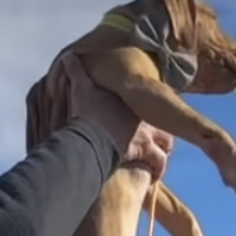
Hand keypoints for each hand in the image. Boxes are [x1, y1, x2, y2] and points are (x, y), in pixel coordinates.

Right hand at [59, 53, 172, 177]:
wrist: (91, 134)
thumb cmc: (87, 113)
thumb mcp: (80, 88)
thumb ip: (76, 73)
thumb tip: (69, 57)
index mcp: (131, 102)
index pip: (149, 104)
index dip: (150, 112)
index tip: (149, 121)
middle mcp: (144, 116)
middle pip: (161, 122)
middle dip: (162, 136)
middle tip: (160, 144)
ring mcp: (146, 134)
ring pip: (166, 143)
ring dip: (162, 154)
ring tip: (158, 165)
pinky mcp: (144, 152)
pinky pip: (158, 162)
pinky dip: (158, 171)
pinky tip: (155, 178)